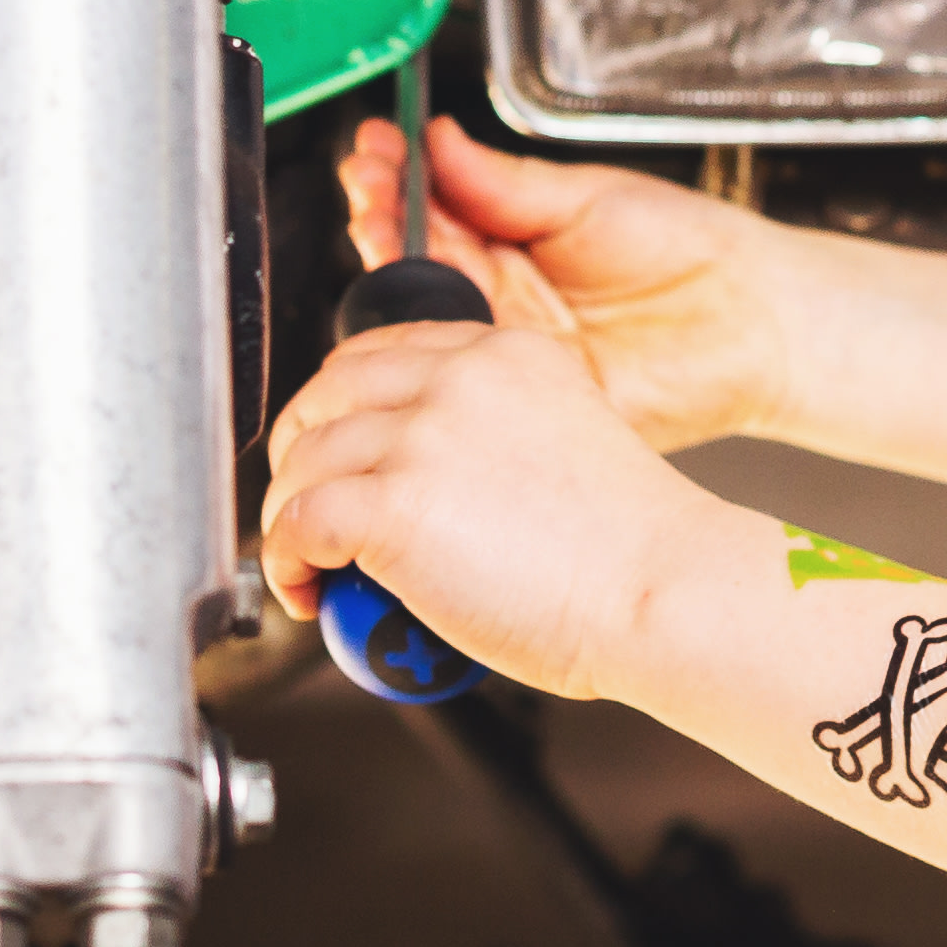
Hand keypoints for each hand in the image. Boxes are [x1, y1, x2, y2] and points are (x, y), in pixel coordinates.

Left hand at [260, 318, 742, 699]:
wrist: (662, 592)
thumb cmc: (633, 553)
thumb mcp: (566, 444)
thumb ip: (496, 436)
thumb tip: (435, 480)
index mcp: (503, 353)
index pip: (382, 354)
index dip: (340, 407)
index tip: (336, 449)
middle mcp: (456, 378)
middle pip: (326, 394)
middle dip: (300, 452)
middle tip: (306, 508)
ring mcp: (419, 436)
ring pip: (303, 463)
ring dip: (288, 516)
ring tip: (311, 566)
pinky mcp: (391, 504)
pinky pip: (296, 524)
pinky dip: (284, 563)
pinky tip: (308, 593)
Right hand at [341, 118, 789, 449]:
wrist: (752, 314)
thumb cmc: (688, 250)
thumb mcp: (586, 197)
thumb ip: (504, 182)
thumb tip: (438, 143)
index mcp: (515, 241)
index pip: (437, 208)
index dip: (401, 179)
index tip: (377, 147)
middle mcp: (503, 295)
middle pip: (417, 256)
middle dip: (381, 210)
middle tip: (368, 177)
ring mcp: (509, 344)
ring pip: (426, 306)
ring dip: (392, 258)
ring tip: (377, 210)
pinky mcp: (524, 390)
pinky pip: (461, 368)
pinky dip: (427, 331)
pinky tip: (414, 288)